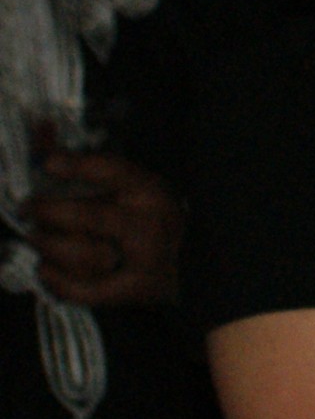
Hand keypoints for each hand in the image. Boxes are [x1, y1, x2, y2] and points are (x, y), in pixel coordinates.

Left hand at [29, 138, 183, 308]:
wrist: (181, 266)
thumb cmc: (140, 219)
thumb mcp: (121, 187)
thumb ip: (77, 161)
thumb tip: (39, 127)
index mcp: (150, 190)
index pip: (113, 172)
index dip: (77, 165)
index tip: (47, 163)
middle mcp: (152, 223)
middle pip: (93, 217)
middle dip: (51, 211)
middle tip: (30, 207)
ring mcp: (146, 260)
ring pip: (86, 255)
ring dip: (50, 246)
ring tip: (36, 238)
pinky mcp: (134, 291)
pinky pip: (84, 289)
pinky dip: (57, 280)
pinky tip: (45, 268)